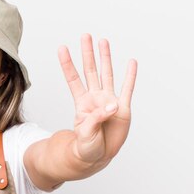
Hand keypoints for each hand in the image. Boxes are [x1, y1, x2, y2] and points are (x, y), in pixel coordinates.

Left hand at [58, 33, 137, 164]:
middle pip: (90, 71)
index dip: (67, 64)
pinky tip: (131, 62)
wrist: (98, 157)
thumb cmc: (86, 147)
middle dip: (88, 53)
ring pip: (107, 75)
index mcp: (82, 103)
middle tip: (86, 36)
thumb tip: (111, 106)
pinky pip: (128, 89)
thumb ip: (95, 119)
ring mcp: (109, 101)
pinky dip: (130, 76)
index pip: (73, 79)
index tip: (61, 48)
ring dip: (106, 58)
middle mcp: (95, 98)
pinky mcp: (123, 109)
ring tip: (103, 41)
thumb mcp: (85, 134)